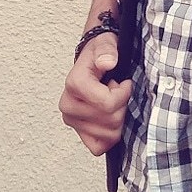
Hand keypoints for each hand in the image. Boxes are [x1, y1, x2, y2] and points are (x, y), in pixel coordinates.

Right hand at [59, 0, 131, 155]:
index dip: (123, 94)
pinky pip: (99, 147)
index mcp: (74, 85)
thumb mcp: (106, 44)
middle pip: (111, 121)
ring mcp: (72, 122)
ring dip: (118, 119)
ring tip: (111, 101)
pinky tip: (110, 118)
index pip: (107, 104)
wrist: (92, 61)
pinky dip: (110, 136)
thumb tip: (107, 62)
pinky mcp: (78, 133)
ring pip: (109, 135)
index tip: (122, 82)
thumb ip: (107, 51)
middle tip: (115, 91)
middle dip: (122, 106)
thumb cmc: (100, 54)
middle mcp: (68, 106)